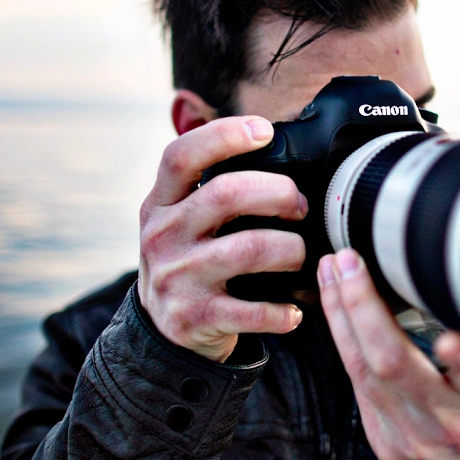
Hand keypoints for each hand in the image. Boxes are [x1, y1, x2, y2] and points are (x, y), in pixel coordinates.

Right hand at [138, 116, 307, 361]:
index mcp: (160, 203)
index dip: (223, 135)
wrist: (162, 328)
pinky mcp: (196, 317)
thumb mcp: (179, 218)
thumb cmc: (187, 259)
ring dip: (291, 249)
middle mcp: (163, 235)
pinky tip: (293, 310)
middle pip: (226, 194)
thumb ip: (208, 186)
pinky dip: (283, 311)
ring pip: (250, 249)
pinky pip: (254, 311)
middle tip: (299, 205)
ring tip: (300, 255)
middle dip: (278, 192)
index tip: (264, 131)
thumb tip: (271, 144)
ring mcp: (178, 277)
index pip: (181, 156)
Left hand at [317, 249, 459, 459]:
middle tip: (348, 263)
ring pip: (364, 369)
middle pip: (398, 365)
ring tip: (331, 271)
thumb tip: (457, 287)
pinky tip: (332, 305)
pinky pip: (356, 382)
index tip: (452, 341)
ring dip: (341, 314)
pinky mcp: (383, 441)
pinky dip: (342, 337)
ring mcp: (411, 435)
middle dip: (365, 308)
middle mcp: (450, 422)